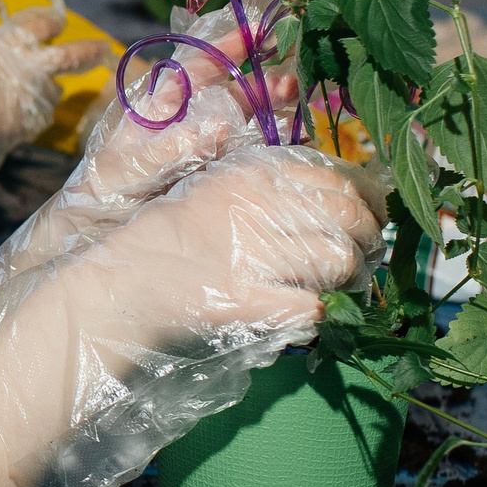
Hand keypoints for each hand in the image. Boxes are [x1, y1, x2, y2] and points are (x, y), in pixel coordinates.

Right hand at [0, 6, 108, 194]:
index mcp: (12, 40)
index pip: (49, 20)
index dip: (55, 14)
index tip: (59, 11)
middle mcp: (32, 69)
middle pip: (76, 55)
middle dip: (92, 51)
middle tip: (104, 49)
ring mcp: (33, 103)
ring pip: (53, 92)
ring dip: (45, 90)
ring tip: (22, 94)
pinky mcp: (26, 131)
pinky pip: (34, 118)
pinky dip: (25, 116)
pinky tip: (2, 118)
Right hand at [61, 143, 384, 346]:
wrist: (112, 291)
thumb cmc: (160, 242)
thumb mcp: (208, 191)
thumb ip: (263, 187)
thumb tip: (342, 194)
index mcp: (245, 172)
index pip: (336, 176)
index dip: (368, 199)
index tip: (374, 216)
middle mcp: (252, 205)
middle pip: (349, 215)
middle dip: (370, 239)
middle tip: (366, 257)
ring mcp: (250, 255)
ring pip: (340, 260)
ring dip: (352, 279)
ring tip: (345, 288)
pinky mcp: (247, 303)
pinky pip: (314, 307)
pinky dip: (321, 315)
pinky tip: (310, 313)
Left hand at [67, 0, 301, 209]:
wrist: (104, 220)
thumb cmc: (111, 183)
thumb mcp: (132, 164)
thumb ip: (170, 147)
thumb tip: (219, 126)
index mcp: (164, 100)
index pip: (200, 63)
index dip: (229, 44)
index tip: (260, 30)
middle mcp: (189, 113)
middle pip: (232, 87)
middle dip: (263, 79)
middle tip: (294, 79)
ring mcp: (205, 137)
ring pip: (245, 113)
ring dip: (271, 104)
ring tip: (297, 98)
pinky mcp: (216, 162)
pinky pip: (249, 143)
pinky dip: (271, 136)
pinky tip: (294, 134)